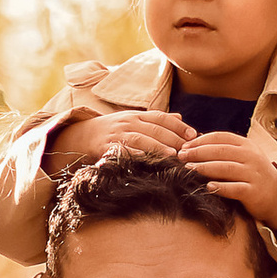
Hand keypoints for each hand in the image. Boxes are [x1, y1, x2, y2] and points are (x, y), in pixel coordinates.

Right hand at [46, 105, 189, 173]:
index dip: (178, 126)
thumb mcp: (134, 120)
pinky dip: (136, 156)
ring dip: (158, 147)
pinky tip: (148, 162)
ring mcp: (118, 135)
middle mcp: (128, 122)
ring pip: (141, 139)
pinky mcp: (107, 147)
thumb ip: (156, 120)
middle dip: (173, 138)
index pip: (161, 117)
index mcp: (137, 115)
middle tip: (189, 149)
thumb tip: (181, 118)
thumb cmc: (114, 129)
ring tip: (173, 155)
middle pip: (154, 128)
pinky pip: (124, 152)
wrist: (82, 135)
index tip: (194, 135)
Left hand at [179, 130, 276, 235]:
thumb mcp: (242, 156)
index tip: (184, 146)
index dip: (200, 140)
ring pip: (226, 168)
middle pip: (221, 151)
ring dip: (205, 168)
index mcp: (246, 145)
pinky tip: (208, 187)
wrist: (276, 194)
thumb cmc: (251, 174)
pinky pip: (235, 188)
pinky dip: (221, 187)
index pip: (220, 137)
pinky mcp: (254, 191)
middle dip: (198, 152)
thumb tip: (194, 142)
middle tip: (181, 157)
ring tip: (188, 169)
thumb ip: (223, 149)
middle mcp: (251, 157)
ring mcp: (253, 174)